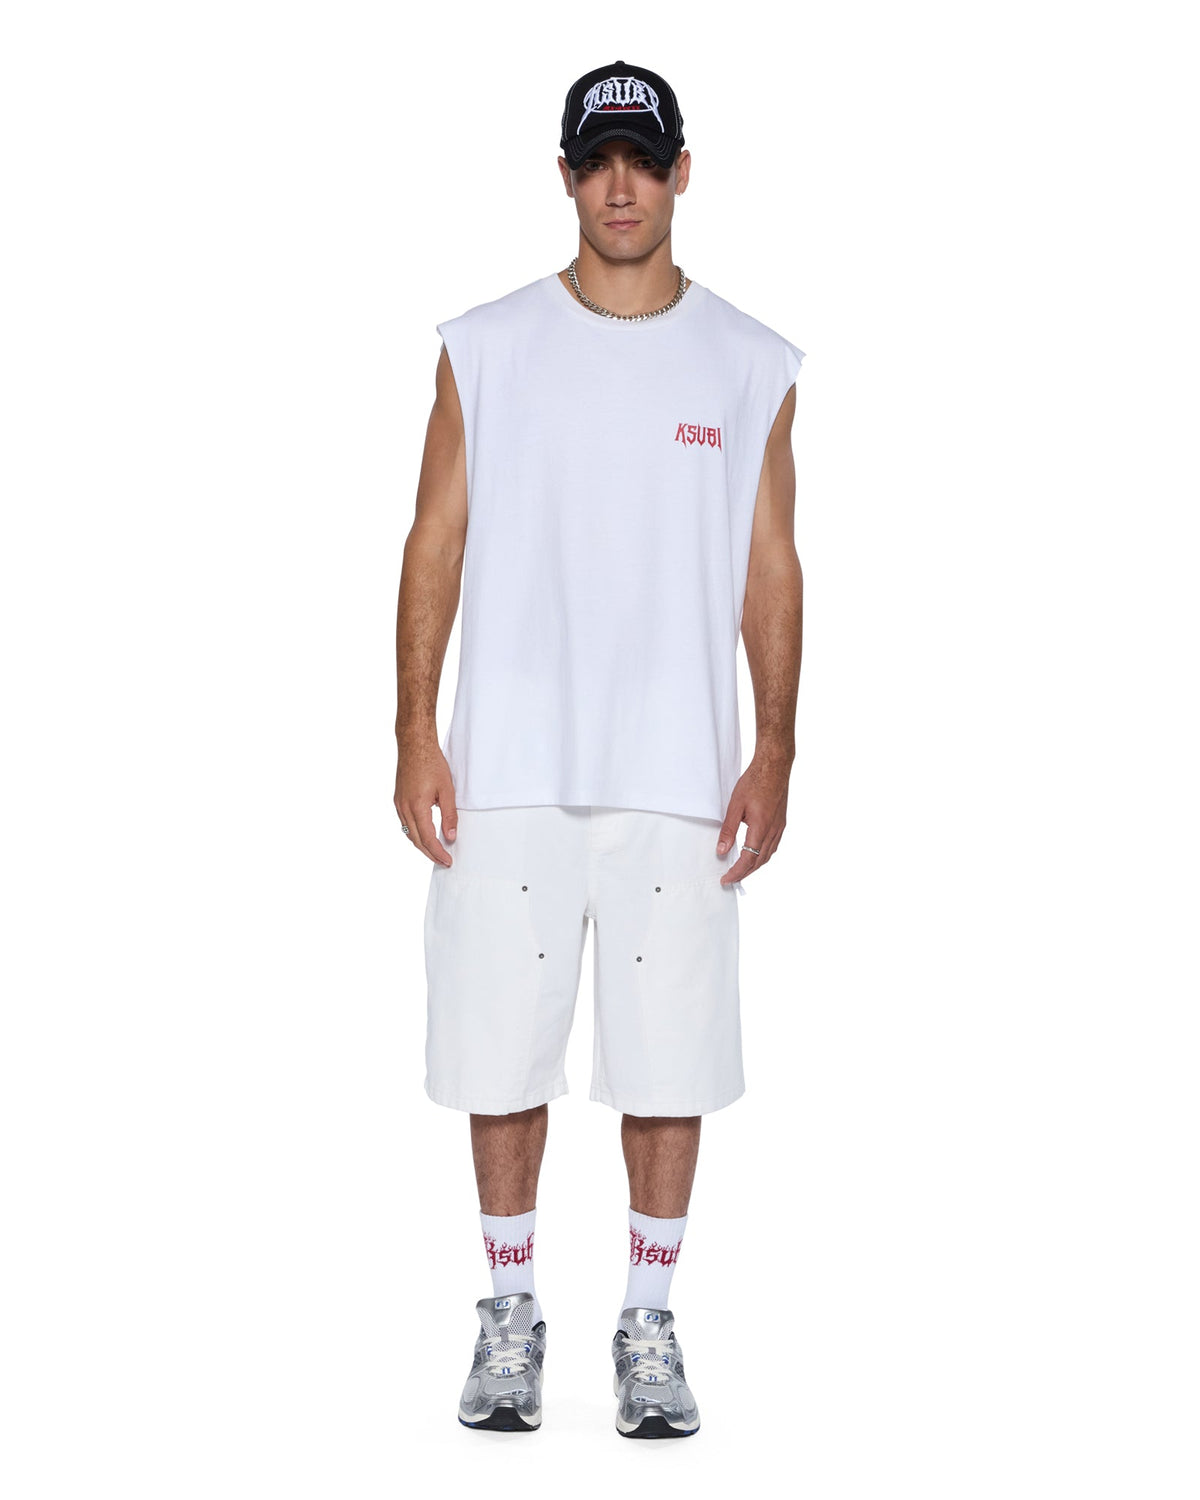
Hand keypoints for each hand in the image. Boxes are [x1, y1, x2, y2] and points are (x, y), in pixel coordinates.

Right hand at [394, 738, 456, 865]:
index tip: (447, 861)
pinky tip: (424, 833)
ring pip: (408, 832)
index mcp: (417, 806)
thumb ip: (449, 816)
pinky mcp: (398, 799)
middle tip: (443, 861)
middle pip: (415, 840)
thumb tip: (450, 836)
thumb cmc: (431, 763)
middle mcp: (404, 808)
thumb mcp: (447, 790)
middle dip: (429, 853)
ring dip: (421, 844)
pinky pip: (405, 822)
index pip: (427, 838)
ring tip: (435, 851)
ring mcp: (399, 804)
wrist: (414, 745)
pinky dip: (414, 832)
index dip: (438, 852)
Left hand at [716, 756, 790, 885]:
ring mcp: (779, 827)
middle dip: (744, 873)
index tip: (726, 879)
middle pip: (759, 861)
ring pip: (768, 855)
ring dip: (754, 866)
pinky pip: (773, 846)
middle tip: (730, 879)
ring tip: (741, 870)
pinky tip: (755, 854)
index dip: (736, 872)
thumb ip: (728, 830)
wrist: (775, 766)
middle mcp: (773, 831)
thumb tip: (721, 850)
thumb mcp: (735, 806)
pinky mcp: (781, 822)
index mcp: (761, 828)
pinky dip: (763, 855)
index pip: (748, 859)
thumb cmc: (755, 782)